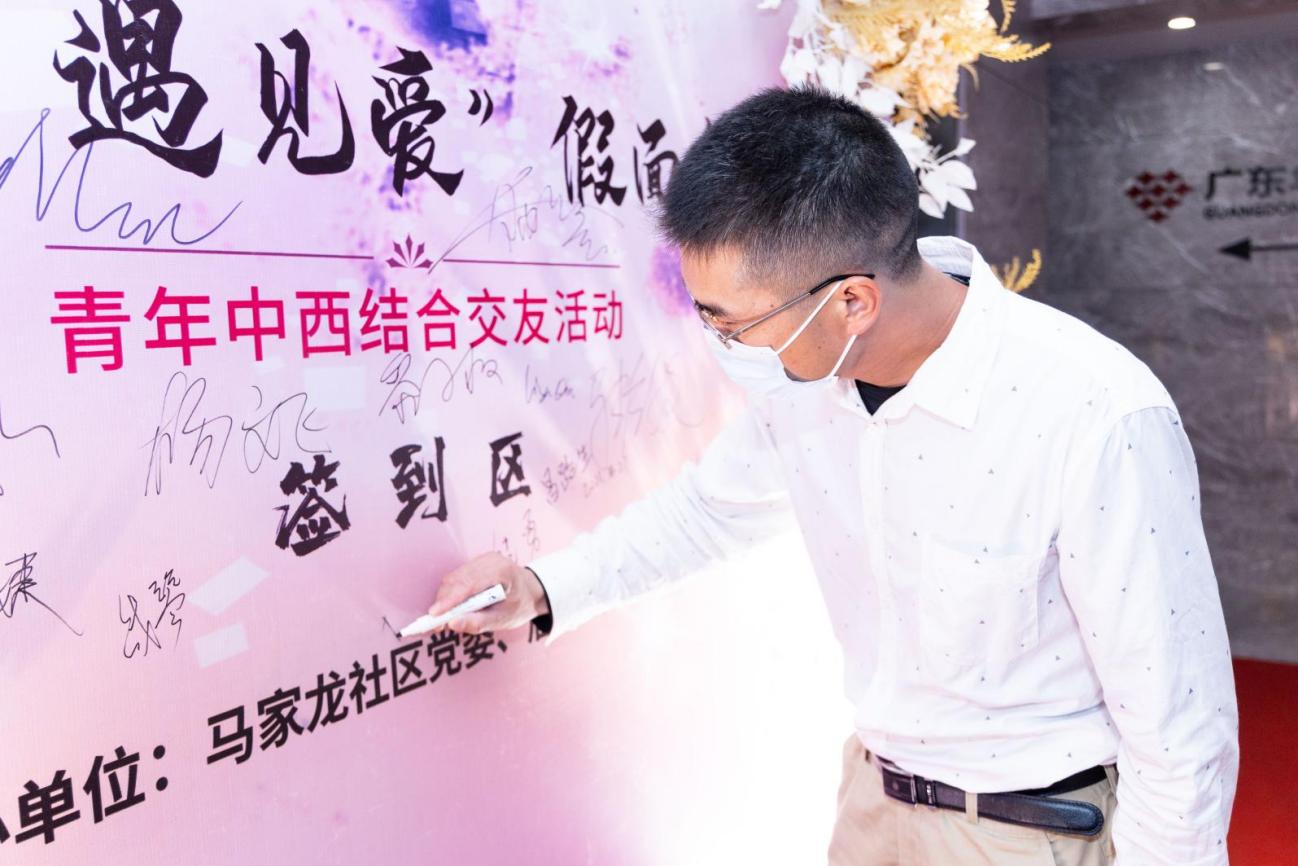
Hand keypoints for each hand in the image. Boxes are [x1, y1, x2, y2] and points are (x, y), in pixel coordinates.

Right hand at [428, 552, 549, 635]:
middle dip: (444, 601)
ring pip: (454, 577)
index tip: (435, 614)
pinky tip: (450, 607)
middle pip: (457, 579)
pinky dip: (451, 592)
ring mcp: (482, 559)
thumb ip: (479, 622)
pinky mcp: (476, 563)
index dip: (450, 600)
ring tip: (442, 618)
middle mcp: (490, 560)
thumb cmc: (519, 606)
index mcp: (501, 571)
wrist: (531, 592)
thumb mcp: (504, 619)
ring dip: (445, 598)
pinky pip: (457, 576)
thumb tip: (452, 624)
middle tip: (436, 623)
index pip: (470, 584)